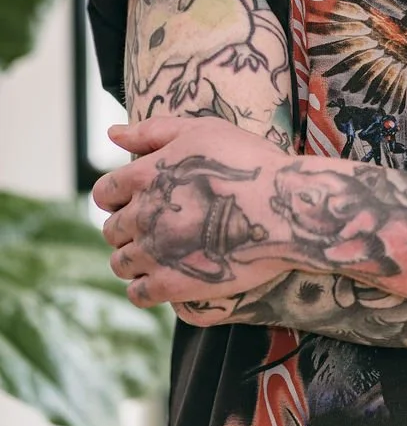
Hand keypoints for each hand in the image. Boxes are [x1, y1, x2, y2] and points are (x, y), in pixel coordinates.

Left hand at [93, 115, 296, 307]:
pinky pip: (137, 294)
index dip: (117, 196)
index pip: (104, 193)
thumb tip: (111, 133)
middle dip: (127, 227)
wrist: (283, 207)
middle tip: (159, 224)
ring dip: (134, 258)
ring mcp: (155, 252)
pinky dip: (145, 287)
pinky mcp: (171, 284)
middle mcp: (142, 215)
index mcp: (145, 176)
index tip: (138, 199)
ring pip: (120, 263)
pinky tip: (167, 275)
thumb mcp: (201, 130)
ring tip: (162, 251)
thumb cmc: (248, 161)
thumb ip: (152, 131)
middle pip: (111, 229)